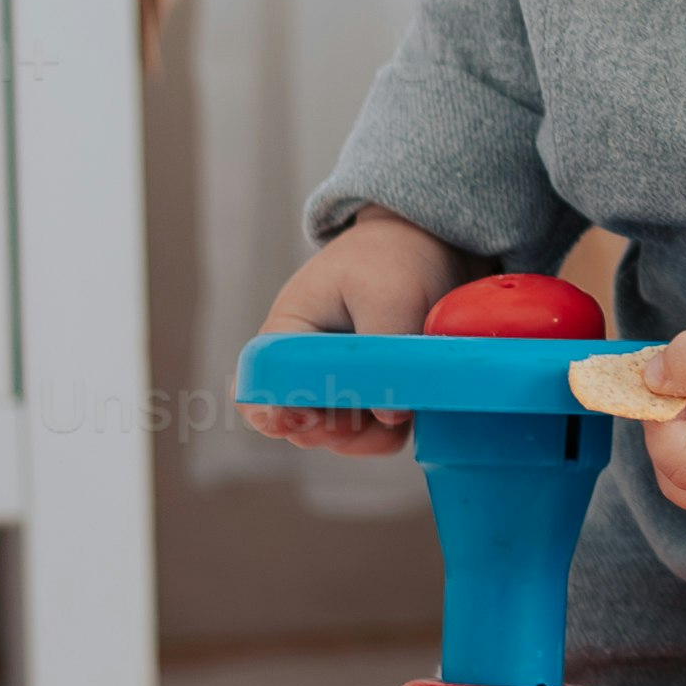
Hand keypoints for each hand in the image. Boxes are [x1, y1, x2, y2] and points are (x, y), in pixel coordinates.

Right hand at [241, 211, 473, 456]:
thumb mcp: (390, 295)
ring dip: (367, 434)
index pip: (259, 388)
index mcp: (286, 335)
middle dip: (336, 428)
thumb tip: (390, 417)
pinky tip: (409, 407)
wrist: (426, 246)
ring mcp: (334, 388)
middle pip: (299, 426)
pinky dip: (390, 432)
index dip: (276, 413)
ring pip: (337, 439)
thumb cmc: (394, 260)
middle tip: (375, 406)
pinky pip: (371, 438)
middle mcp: (301, 369)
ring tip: (400, 403)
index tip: (308, 417)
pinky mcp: (367, 400)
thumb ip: (383, 354)